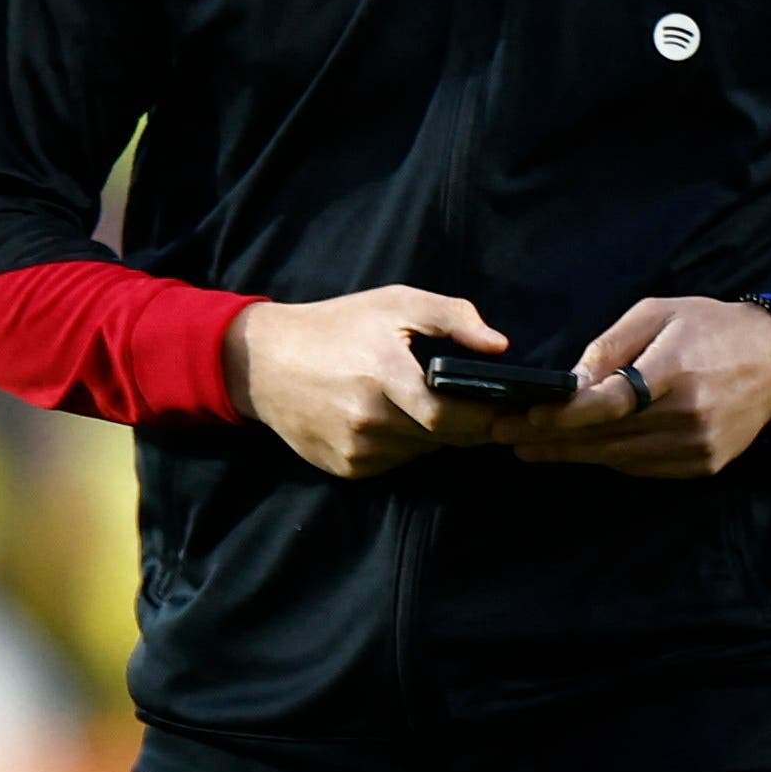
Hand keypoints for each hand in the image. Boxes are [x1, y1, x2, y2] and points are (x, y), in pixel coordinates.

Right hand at [229, 284, 523, 478]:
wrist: (263, 363)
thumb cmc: (335, 327)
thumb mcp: (393, 303)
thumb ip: (451, 316)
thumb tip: (499, 345)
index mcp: (383, 374)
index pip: (448, 414)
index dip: (484, 416)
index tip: (507, 408)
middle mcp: (368, 419)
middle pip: (441, 438)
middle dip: (469, 426)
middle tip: (483, 408)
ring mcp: (355, 449)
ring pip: (421, 452)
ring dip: (436, 436)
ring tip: (430, 405)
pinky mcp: (346, 468)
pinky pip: (395, 463)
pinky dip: (406, 446)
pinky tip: (394, 420)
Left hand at [516, 296, 770, 476]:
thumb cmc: (713, 328)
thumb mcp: (659, 313)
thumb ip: (611, 346)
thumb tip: (570, 382)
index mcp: (676, 370)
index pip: (607, 404)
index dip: (561, 416)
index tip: (521, 416)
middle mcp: (687, 416)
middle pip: (604, 437)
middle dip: (548, 438)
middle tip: (505, 436)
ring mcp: (696, 447)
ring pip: (618, 458)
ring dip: (570, 455)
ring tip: (529, 447)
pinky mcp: (702, 465)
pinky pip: (642, 468)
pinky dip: (608, 459)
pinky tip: (579, 451)